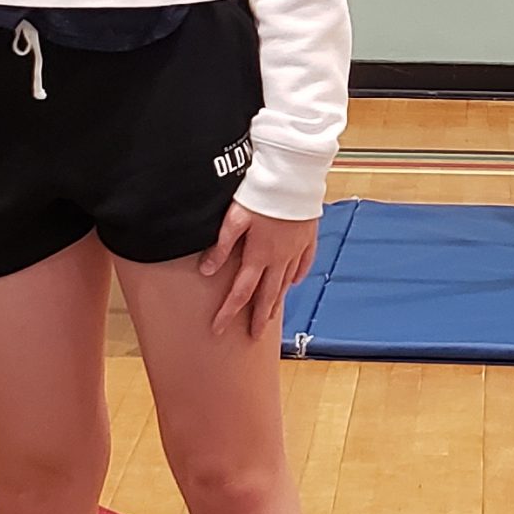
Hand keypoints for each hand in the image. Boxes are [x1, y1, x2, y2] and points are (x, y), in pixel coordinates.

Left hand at [198, 202, 320, 336]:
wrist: (295, 176)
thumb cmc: (262, 192)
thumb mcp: (234, 217)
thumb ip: (221, 246)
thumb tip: (206, 271)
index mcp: (259, 255)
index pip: (241, 292)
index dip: (228, 312)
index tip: (219, 330)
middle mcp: (280, 258)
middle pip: (268, 295)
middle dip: (259, 318)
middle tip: (254, 336)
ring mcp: (296, 250)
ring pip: (286, 282)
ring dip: (277, 302)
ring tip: (271, 316)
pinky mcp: (308, 238)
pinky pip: (304, 264)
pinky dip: (297, 276)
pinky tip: (294, 283)